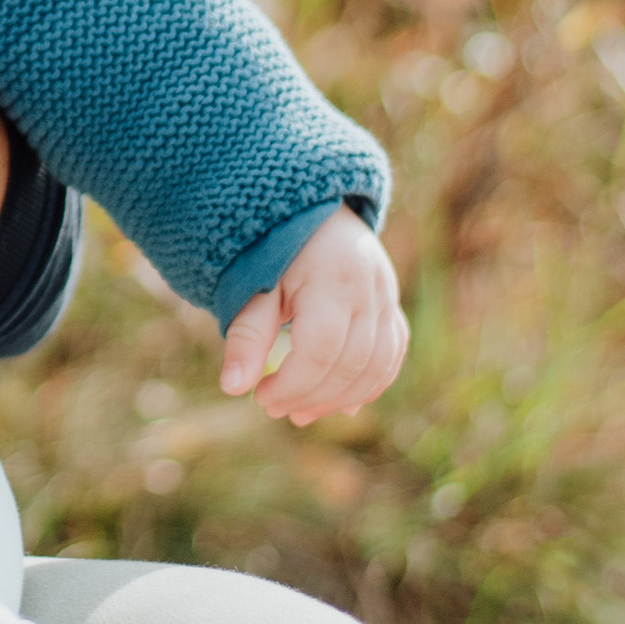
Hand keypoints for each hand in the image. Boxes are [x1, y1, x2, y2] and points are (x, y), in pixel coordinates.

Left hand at [219, 209, 406, 425]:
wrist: (310, 210)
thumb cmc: (272, 248)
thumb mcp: (252, 285)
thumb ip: (246, 336)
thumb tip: (232, 389)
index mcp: (331, 280)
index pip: (321, 352)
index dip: (292, 385)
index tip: (259, 397)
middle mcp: (369, 289)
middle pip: (350, 364)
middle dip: (312, 397)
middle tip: (274, 409)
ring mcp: (386, 297)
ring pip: (378, 366)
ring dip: (341, 399)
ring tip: (301, 413)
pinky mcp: (391, 305)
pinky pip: (392, 355)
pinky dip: (369, 384)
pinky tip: (341, 404)